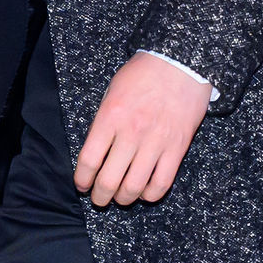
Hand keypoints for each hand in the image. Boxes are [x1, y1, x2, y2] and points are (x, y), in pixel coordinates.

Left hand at [73, 52, 210, 207]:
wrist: (180, 63)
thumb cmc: (144, 73)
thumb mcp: (113, 89)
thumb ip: (103, 119)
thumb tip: (96, 149)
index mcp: (111, 116)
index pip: (89, 160)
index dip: (82, 179)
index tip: (81, 184)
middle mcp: (131, 133)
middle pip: (109, 181)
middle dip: (100, 197)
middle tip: (98, 198)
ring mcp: (155, 142)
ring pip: (134, 188)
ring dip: (123, 199)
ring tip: (120, 197)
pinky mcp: (177, 149)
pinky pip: (161, 184)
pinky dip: (150, 194)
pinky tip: (144, 191)